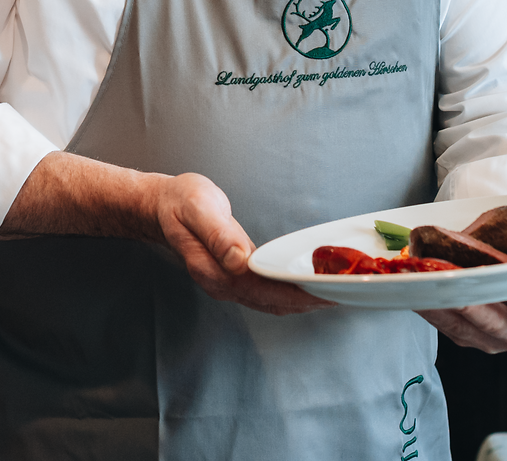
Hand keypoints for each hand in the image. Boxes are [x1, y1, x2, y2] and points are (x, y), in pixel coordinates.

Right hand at [154, 173, 334, 316]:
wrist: (160, 206)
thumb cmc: (180, 203)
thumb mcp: (197, 208)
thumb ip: (218, 235)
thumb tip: (240, 260)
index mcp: (216, 271)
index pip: (265, 290)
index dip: (298, 293)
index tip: (328, 292)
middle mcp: (224, 284)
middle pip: (274, 303)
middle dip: (310, 301)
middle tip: (346, 293)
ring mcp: (229, 284)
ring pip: (273, 302)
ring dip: (304, 301)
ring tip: (336, 293)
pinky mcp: (234, 277)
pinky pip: (268, 292)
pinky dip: (291, 293)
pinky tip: (308, 285)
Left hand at [418, 268, 506, 352]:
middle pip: (494, 315)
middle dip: (471, 296)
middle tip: (452, 275)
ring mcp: (490, 340)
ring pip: (462, 321)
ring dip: (441, 299)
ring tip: (423, 277)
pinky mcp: (465, 337)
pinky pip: (443, 322)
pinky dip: (428, 304)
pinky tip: (413, 285)